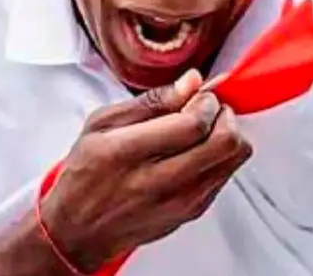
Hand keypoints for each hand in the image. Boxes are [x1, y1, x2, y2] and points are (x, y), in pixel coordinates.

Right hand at [38, 70, 251, 272]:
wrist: (78, 231)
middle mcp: (159, 181)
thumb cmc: (85, 176)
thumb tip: (191, 81)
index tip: (198, 96)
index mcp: (129, 153)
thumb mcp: (102, 125)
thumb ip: (152, 101)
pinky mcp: (193, 212)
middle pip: (226, 143)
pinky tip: (197, 152)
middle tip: (207, 110)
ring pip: (234, 159)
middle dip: (224, 116)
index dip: (206, 102)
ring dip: (227, 135)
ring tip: (203, 130)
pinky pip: (227, 175)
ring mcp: (181, 201)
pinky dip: (220, 156)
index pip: (193, 124)